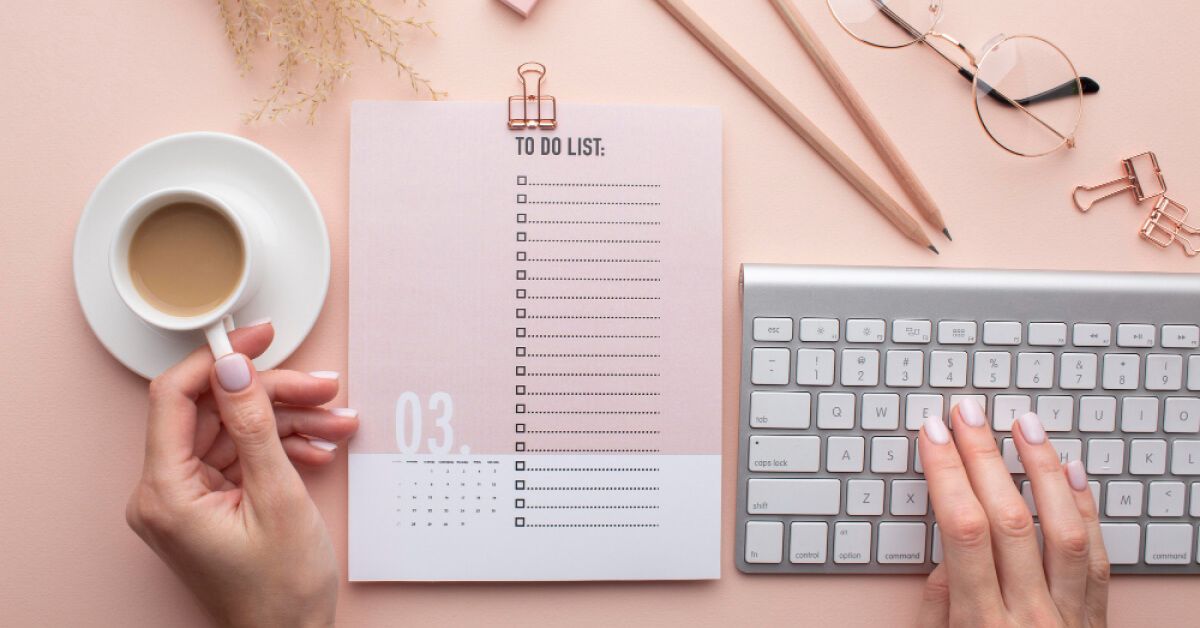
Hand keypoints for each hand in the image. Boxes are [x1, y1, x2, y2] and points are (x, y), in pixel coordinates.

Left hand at [125, 322, 358, 627]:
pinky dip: (282, 449)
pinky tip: (319, 449)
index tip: (256, 336)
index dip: (218, 359)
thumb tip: (235, 368)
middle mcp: (166, 493)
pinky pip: (244, 457)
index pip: (174, 397)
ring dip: (289, 422)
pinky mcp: (211, 505)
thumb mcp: (277, 497)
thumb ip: (254, 425)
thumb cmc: (280, 592)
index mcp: (166, 492)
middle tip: (320, 386)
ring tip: (335, 420)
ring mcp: (188, 500)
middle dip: (273, 396)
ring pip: (236, 432)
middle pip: (214, 412)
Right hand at [918, 399, 1108, 626]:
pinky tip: (1071, 472)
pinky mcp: (1095, 617)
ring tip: (1025, 425)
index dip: (947, 473)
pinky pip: (1096, 557)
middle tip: (968, 414)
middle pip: (1009, 518)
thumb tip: (946, 549)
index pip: (963, 529)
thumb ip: (939, 603)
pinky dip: (1085, 508)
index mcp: (981, 624)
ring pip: (1063, 530)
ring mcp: (1069, 616)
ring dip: (1042, 469)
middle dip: (983, 456)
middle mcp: (1030, 617)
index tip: (933, 436)